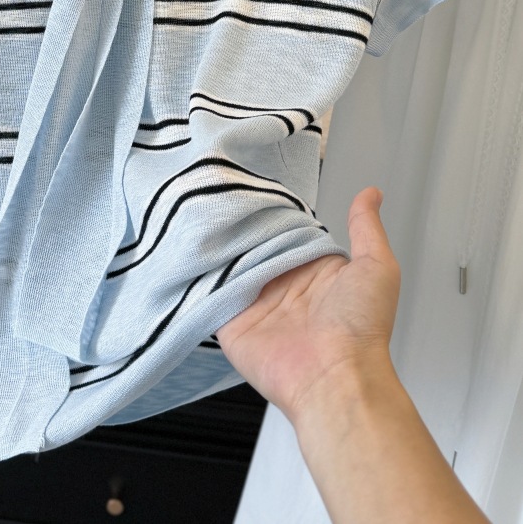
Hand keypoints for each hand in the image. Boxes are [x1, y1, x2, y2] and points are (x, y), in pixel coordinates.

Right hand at [216, 187, 399, 424]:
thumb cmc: (361, 328)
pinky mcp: (231, 323)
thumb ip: (366, 228)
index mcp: (312, 269)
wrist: (335, 379)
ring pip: (229, 264)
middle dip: (240, 225)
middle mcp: (282, 285)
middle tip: (222, 197)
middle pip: (253, 245)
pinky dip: (200, 275)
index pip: (285, 231)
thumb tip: (371, 194)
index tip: (255, 188)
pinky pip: (209, 293)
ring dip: (218, 246)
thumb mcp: (376, 267)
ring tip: (198, 215)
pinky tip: (190, 251)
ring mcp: (255, 304)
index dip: (272, 212)